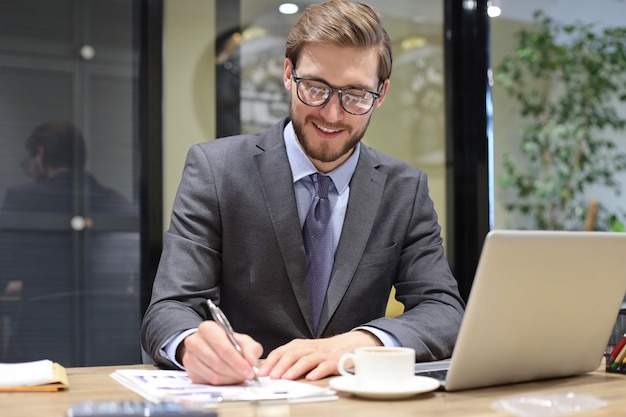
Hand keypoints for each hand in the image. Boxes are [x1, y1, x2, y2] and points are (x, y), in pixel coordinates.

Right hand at [179, 320, 262, 384]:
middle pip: (217, 363)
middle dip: (235, 372)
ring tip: (239, 376)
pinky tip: (229, 378)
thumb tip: (251, 361)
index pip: (223, 348)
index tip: (250, 371)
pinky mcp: (190, 372)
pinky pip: (208, 382)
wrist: (211, 347)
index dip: (238, 362)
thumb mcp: (243, 341)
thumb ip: (251, 349)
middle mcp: (194, 341)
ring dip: (230, 379)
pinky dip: (222, 383)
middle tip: (247, 375)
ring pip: (213, 375)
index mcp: (207, 329)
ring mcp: (189, 357)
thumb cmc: (228, 343)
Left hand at [257, 330, 380, 380]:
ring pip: (306, 359)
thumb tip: (271, 369)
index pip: (282, 351)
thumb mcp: (306, 350)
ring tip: (287, 378)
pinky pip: (325, 366)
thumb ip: (291, 357)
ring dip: (295, 369)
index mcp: (300, 345)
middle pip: (292, 355)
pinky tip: (311, 378)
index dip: (271, 361)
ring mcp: (322, 354)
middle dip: (280, 366)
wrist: (350, 344)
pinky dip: (318, 371)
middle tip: (272, 376)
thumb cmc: (325, 350)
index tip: (262, 372)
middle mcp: (310, 348)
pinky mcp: (334, 361)